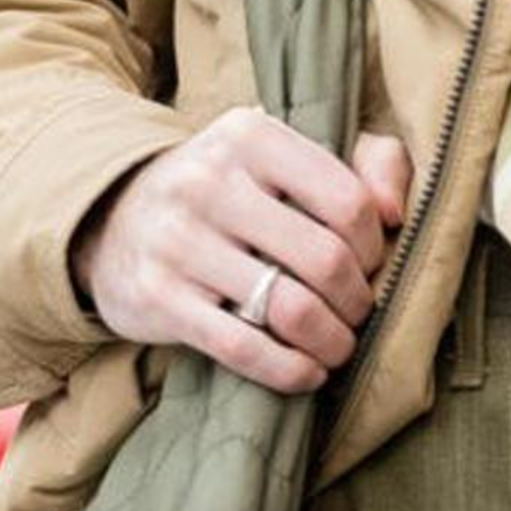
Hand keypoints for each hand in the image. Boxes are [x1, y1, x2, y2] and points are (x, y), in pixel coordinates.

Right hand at [76, 115, 410, 394]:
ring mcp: (177, 240)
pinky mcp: (157, 297)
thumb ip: (361, 163)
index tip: (368, 265)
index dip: (374, 247)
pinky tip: (307, 373)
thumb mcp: (282, 157)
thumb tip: (398, 213)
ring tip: (337, 347)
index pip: (348, 202)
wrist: (112, 220)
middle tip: (356, 314)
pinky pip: (243, 348)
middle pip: (324, 260)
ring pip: (290, 309)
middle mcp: (208, 181)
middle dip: (357, 302)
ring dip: (331, 342)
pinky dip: (290, 370)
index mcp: (250, 137)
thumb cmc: (225, 193)